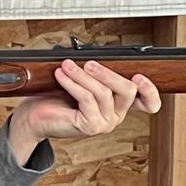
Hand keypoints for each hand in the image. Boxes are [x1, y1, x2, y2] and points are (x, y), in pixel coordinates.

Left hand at [8, 59, 162, 164]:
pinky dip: (73, 84)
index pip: (148, 102)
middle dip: (108, 73)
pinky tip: (62, 75)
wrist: (35, 117)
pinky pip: (87, 99)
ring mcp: (105, 123)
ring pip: (104, 93)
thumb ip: (97, 75)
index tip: (139, 76)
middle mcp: (116, 116)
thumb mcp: (82, 83)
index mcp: (119, 105)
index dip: (150, 90)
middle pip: (128, 91)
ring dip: (83, 76)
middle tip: (88, 63)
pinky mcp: (91, 127)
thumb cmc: (58, 98)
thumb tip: (99, 58)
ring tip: (67, 65)